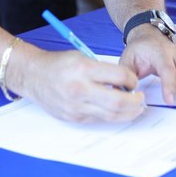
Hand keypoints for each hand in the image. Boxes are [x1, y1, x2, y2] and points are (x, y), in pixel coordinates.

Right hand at [10, 42, 144, 122]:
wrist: (33, 76)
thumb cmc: (59, 63)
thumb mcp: (82, 57)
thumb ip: (103, 70)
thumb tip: (126, 82)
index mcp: (84, 68)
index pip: (119, 76)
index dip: (132, 79)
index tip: (135, 81)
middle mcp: (80, 89)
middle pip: (118, 102)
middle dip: (135, 102)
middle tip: (141, 99)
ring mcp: (76, 106)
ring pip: (110, 115)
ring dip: (128, 113)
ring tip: (135, 108)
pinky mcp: (73, 118)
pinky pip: (98, 119)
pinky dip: (111, 115)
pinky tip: (116, 110)